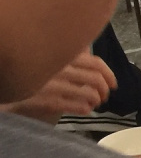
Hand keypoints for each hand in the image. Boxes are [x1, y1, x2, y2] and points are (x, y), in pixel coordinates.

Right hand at [0, 50, 115, 122]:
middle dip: (105, 90)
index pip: (96, 63)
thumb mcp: (51, 55)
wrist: (8, 84)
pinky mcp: (48, 101)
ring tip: (95, 103)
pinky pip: (77, 106)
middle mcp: (61, 68)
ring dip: (97, 100)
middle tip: (105, 96)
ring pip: (90, 94)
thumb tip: (88, 48)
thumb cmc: (33, 69)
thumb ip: (70, 52)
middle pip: (96, 79)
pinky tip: (86, 109)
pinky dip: (86, 109)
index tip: (113, 83)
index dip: (109, 75)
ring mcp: (55, 85)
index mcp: (64, 55)